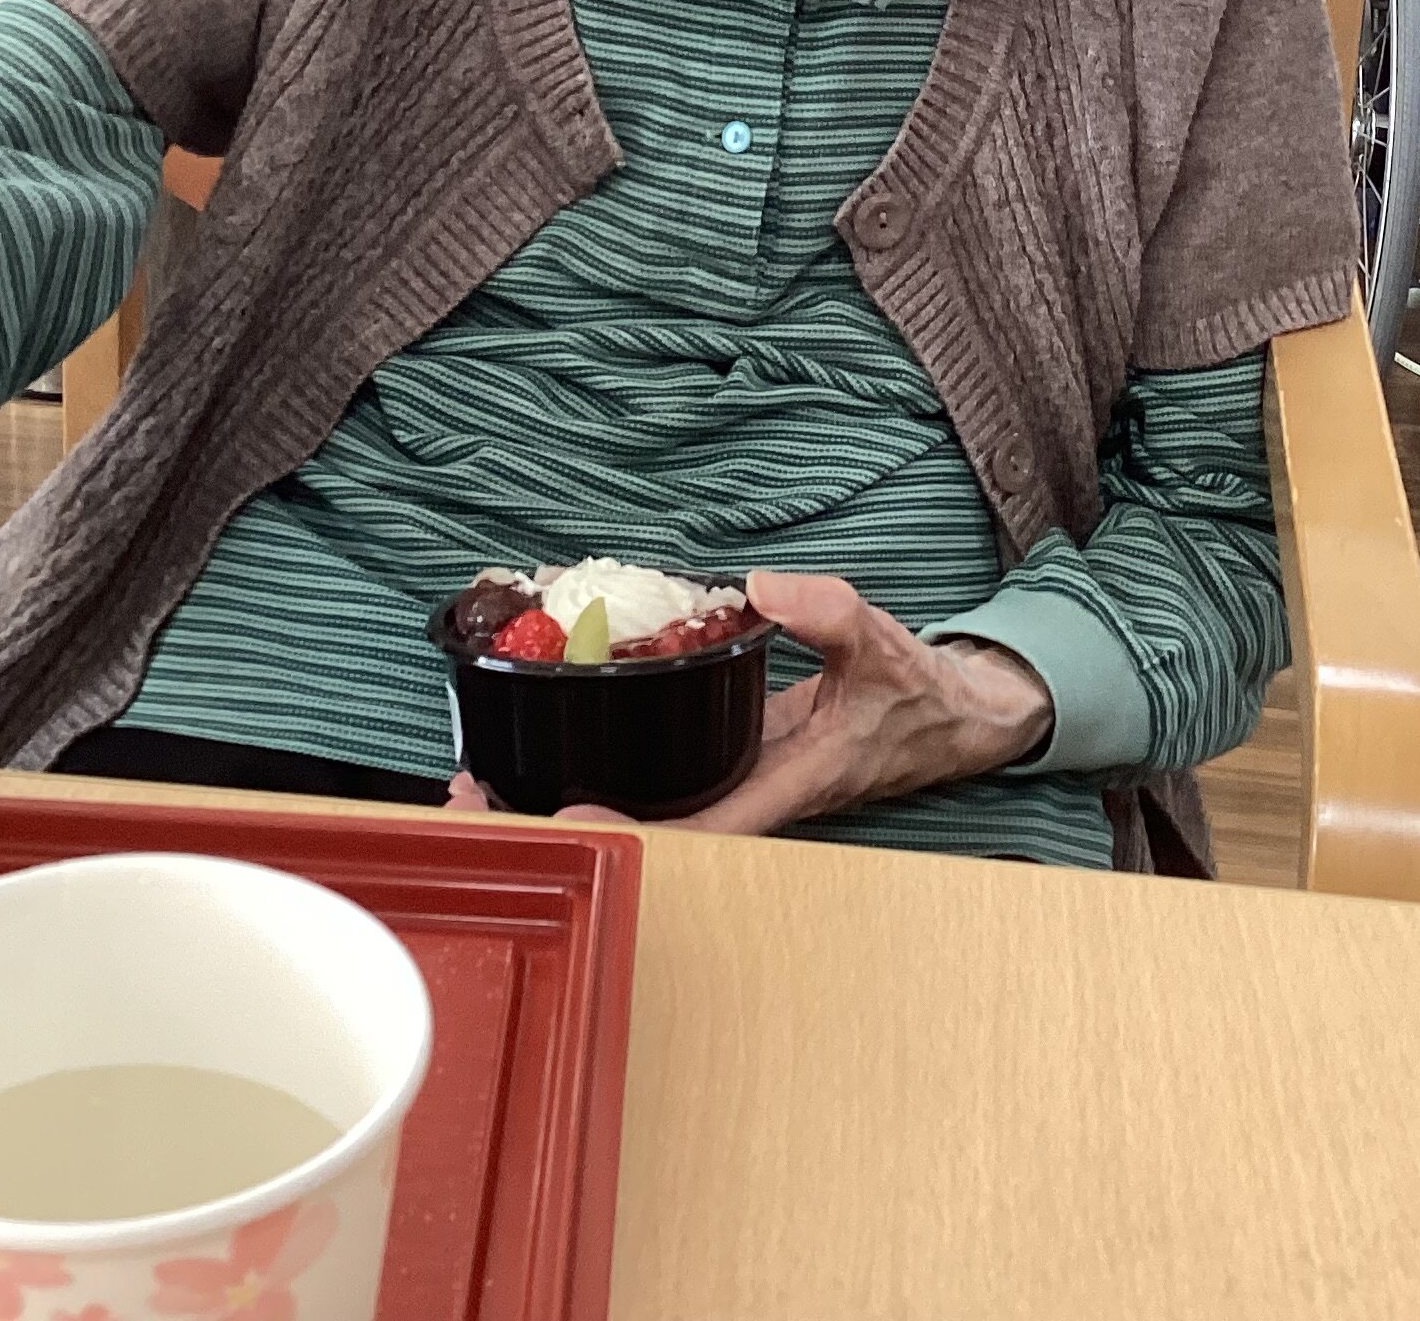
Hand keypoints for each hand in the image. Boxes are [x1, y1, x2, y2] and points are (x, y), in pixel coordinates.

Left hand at [445, 570, 1052, 835]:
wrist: (947, 714)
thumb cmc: (917, 695)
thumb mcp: (879, 643)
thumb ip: (828, 612)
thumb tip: (764, 585)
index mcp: (780, 789)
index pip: (691, 830)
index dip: (626, 835)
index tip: (566, 821)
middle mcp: (741, 796)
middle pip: (639, 832)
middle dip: (557, 822)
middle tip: (473, 794)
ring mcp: (726, 781)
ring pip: (635, 809)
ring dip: (561, 801)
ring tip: (479, 783)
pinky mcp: (721, 759)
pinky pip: (648, 775)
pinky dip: (595, 765)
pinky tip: (548, 744)